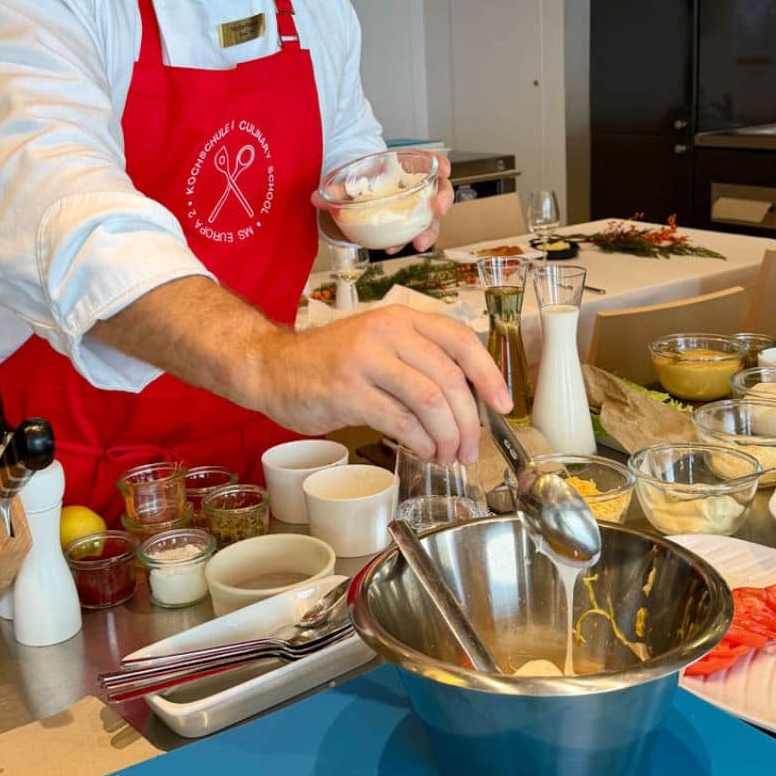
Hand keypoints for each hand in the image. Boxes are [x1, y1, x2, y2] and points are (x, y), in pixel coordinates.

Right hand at [261, 304, 510, 464]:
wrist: (272, 368)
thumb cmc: (329, 363)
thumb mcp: (379, 346)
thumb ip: (418, 362)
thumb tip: (467, 402)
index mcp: (401, 319)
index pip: (461, 340)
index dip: (489, 374)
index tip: (503, 404)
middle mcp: (386, 333)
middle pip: (449, 378)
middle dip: (469, 421)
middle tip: (470, 448)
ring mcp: (366, 361)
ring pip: (429, 401)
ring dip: (447, 436)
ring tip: (448, 456)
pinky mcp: (348, 392)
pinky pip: (400, 421)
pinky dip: (421, 442)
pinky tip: (424, 451)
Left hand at [309, 153, 453, 254]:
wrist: (355, 195)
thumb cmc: (359, 182)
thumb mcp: (349, 181)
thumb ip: (335, 188)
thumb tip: (315, 197)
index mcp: (405, 167)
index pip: (429, 160)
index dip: (440, 163)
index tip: (444, 169)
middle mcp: (415, 187)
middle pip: (439, 190)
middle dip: (444, 199)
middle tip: (439, 209)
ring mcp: (414, 207)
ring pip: (431, 218)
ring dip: (429, 231)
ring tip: (419, 244)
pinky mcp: (407, 225)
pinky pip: (413, 233)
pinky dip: (404, 241)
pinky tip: (391, 247)